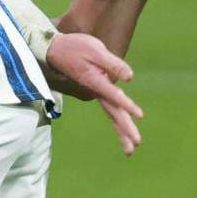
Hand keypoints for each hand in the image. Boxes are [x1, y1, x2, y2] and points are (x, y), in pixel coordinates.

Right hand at [45, 32, 142, 155]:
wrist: (56, 50)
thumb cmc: (75, 47)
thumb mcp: (96, 50)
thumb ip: (113, 64)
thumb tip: (130, 78)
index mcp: (97, 82)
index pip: (115, 97)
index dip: (127, 105)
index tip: (140, 116)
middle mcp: (97, 91)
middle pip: (114, 114)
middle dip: (125, 130)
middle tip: (136, 145)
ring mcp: (97, 92)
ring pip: (112, 114)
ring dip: (121, 131)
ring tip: (131, 149)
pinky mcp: (97, 89)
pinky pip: (110, 108)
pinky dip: (117, 120)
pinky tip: (124, 130)